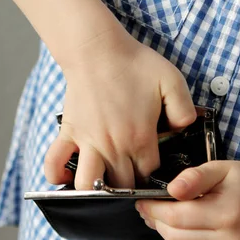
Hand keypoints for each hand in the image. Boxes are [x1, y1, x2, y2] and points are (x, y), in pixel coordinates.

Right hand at [44, 26, 196, 188]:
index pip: (150, 175)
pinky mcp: (69, 133)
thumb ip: (184, 110)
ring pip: (89, 184)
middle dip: (130, 187)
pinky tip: (68, 174)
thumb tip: (184, 129)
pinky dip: (57, 175)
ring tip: (104, 182)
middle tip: (133, 177)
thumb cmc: (134, 64)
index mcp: (140, 138)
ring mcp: (89, 142)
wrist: (97, 50)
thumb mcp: (172, 81)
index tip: (155, 170)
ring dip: (96, 190)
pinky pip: (54, 162)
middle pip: (123, 185)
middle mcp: (114, 146)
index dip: (155, 177)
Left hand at [136, 161, 239, 239]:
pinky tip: (183, 229)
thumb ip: (194, 177)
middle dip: (156, 221)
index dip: (154, 209)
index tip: (142, 200)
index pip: (177, 217)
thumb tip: (171, 190)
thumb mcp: (220, 168)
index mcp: (228, 214)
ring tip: (165, 216)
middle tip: (149, 207)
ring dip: (166, 233)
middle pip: (175, 236)